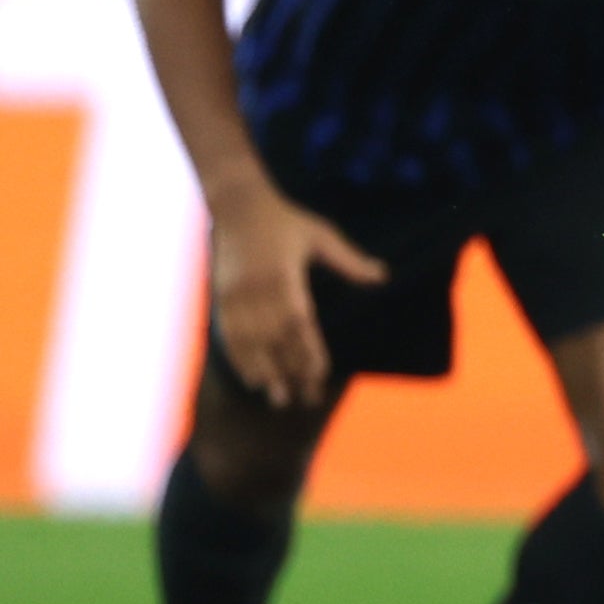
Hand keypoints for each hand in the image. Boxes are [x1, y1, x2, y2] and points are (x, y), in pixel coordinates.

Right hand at [207, 176, 385, 408]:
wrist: (238, 204)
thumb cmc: (286, 220)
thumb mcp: (322, 236)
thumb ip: (349, 261)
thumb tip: (383, 275)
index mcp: (285, 276)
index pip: (299, 323)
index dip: (307, 351)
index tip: (320, 375)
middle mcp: (258, 289)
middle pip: (276, 340)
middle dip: (290, 371)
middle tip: (303, 399)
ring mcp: (236, 294)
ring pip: (251, 342)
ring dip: (264, 371)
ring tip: (278, 398)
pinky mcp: (220, 296)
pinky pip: (229, 334)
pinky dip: (240, 358)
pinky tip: (252, 378)